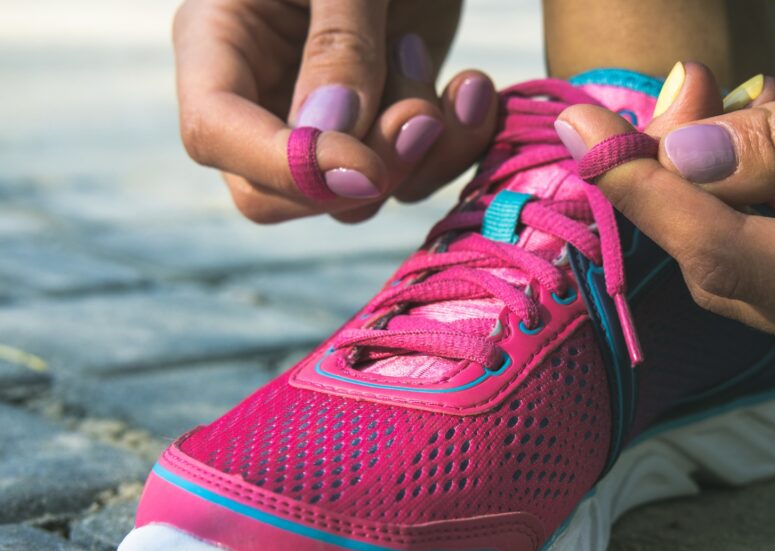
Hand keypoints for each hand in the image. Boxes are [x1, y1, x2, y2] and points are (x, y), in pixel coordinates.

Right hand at [173, 0, 498, 223]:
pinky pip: (407, 179)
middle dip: (357, 175)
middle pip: (275, 193)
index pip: (214, 133)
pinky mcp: (381, 128)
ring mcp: (322, 120)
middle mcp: (261, 93)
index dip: (287, 166)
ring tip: (457, 82)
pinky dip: (450, 150)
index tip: (365, 168)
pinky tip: (473, 93)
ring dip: (417, 156)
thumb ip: (339, 43)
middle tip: (422, 118)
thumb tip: (330, 136)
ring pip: (351, 199)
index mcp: (219, 39)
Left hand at [559, 13, 774, 374]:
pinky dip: (746, 202)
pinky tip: (744, 140)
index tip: (586, 135)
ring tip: (695, 102)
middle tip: (628, 112)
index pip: (737, 259)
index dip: (650, 197)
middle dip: (666, 191)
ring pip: (749, 271)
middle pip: (732, 276)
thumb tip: (676, 157)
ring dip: (702, 192)